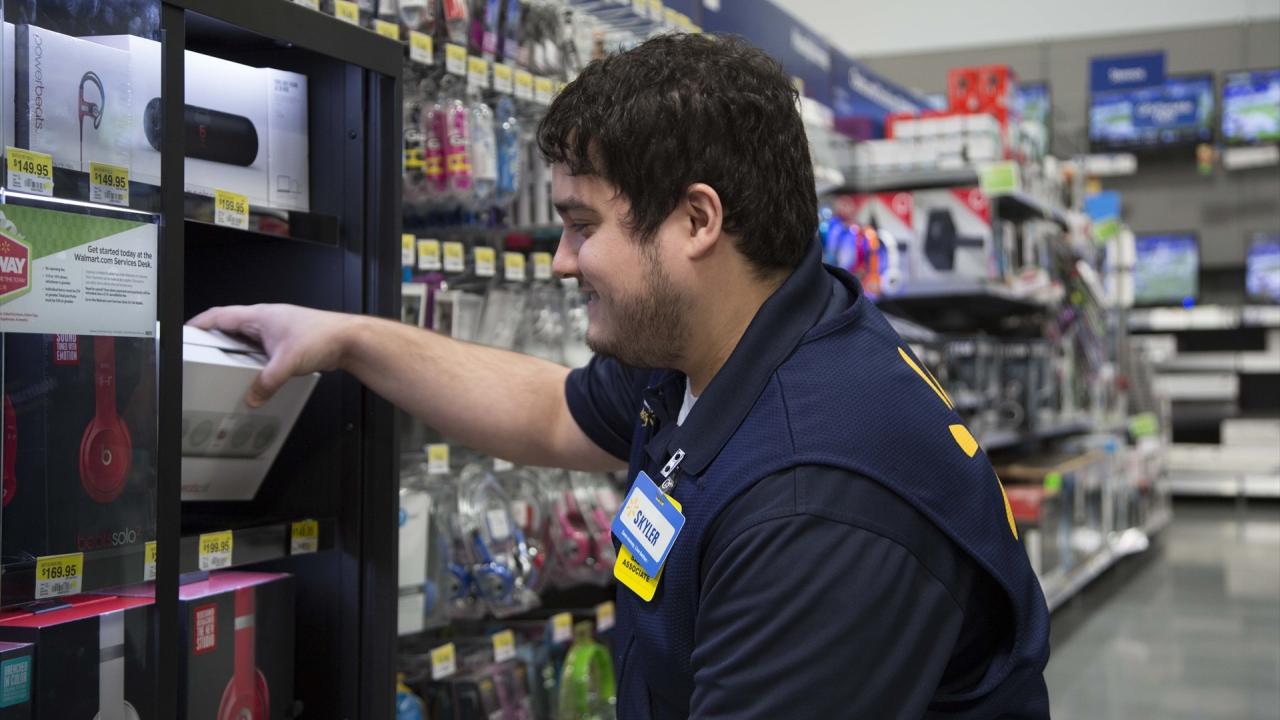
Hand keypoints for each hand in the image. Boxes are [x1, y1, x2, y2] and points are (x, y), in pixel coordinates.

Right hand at [188, 304, 356, 406]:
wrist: (349, 340)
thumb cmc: (324, 336)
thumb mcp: (288, 362)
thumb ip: (267, 382)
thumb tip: (253, 397)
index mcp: (260, 316)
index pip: (219, 316)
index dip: (199, 324)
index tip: (185, 333)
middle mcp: (266, 320)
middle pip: (230, 327)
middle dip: (213, 339)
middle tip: (199, 352)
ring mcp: (276, 331)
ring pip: (246, 339)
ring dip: (234, 350)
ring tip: (222, 365)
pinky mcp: (286, 342)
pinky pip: (261, 350)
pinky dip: (252, 359)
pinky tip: (252, 372)